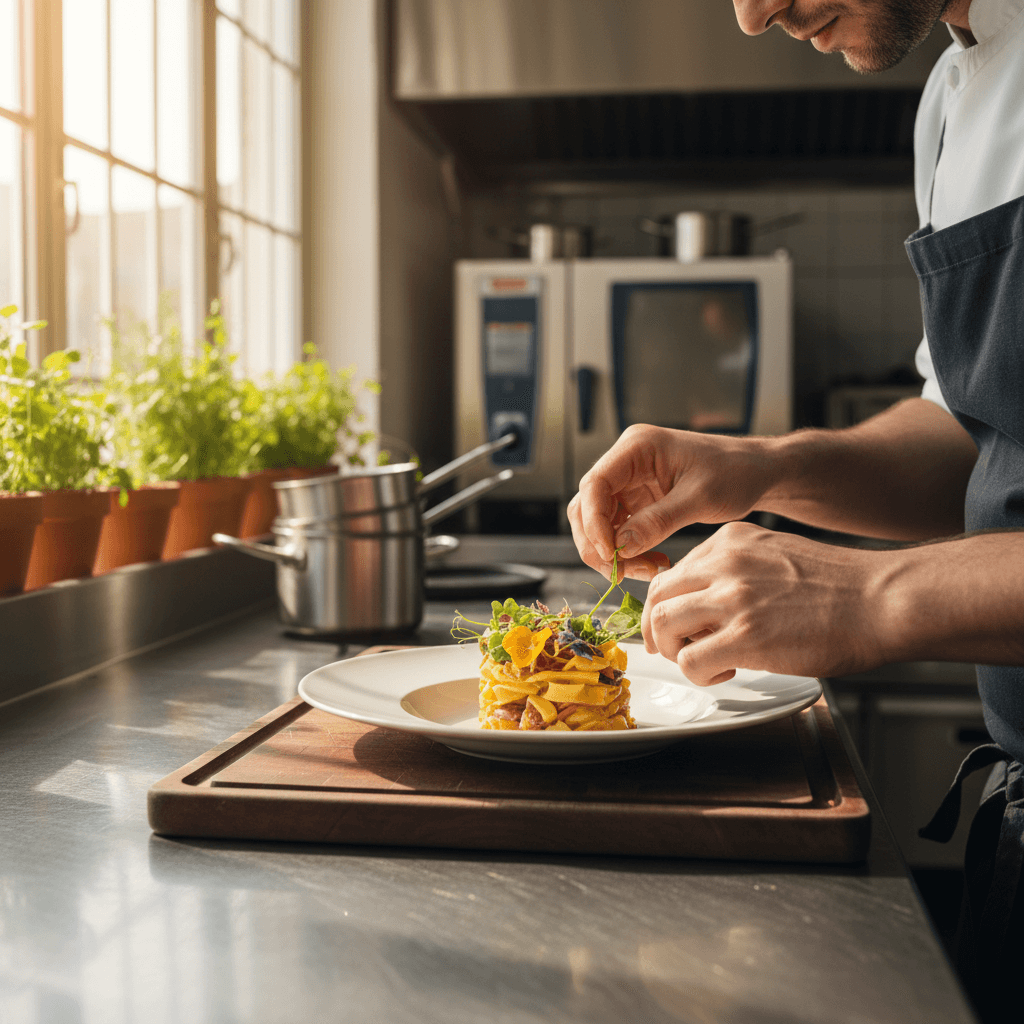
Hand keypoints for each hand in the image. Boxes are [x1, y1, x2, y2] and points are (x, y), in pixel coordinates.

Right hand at [568, 424, 773, 579]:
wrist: (756, 472)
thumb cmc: (735, 473)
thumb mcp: (700, 498)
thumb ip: (658, 521)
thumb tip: (620, 547)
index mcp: (637, 447)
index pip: (595, 484)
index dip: (594, 522)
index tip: (611, 554)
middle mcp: (626, 462)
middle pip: (587, 506)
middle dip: (599, 543)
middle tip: (623, 572)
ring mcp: (629, 483)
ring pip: (598, 523)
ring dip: (613, 552)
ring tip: (645, 571)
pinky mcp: (637, 502)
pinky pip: (618, 531)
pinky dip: (628, 552)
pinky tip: (652, 564)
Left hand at [641, 521, 891, 684]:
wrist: (881, 599)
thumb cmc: (838, 586)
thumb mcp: (774, 555)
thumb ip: (734, 570)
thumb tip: (704, 602)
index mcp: (729, 541)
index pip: (671, 573)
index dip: (664, 606)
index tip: (670, 627)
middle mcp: (724, 563)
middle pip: (657, 596)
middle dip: (656, 629)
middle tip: (671, 651)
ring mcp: (733, 598)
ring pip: (664, 625)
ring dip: (673, 652)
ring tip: (703, 662)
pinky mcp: (745, 636)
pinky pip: (691, 661)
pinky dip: (700, 675)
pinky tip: (728, 673)